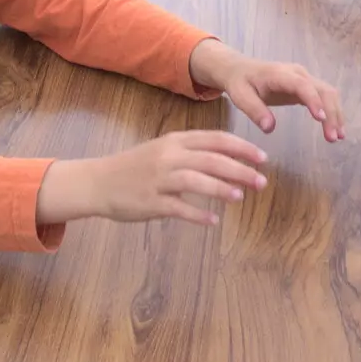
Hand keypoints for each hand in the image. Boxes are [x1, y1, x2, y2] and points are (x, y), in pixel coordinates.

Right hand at [37, 131, 267, 227]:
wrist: (98, 182)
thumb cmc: (136, 166)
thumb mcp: (164, 149)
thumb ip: (194, 151)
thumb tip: (231, 159)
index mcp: (175, 141)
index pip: (215, 139)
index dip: (241, 148)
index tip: (262, 158)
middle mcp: (168, 156)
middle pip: (210, 160)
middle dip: (239, 170)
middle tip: (261, 181)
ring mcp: (158, 179)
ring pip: (195, 181)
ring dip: (220, 189)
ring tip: (240, 197)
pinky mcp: (149, 202)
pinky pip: (177, 208)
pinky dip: (197, 215)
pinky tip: (213, 221)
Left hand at [189, 39, 344, 141]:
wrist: (240, 69)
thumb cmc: (239, 82)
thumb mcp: (240, 96)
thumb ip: (254, 111)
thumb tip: (270, 128)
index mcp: (280, 74)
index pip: (302, 86)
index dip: (314, 100)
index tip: (321, 119)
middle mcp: (298, 73)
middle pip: (323, 90)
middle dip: (331, 113)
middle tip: (333, 138)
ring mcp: (305, 78)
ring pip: (328, 93)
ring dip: (336, 113)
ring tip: (338, 137)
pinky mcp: (306, 86)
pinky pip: (324, 97)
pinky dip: (332, 112)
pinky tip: (335, 129)